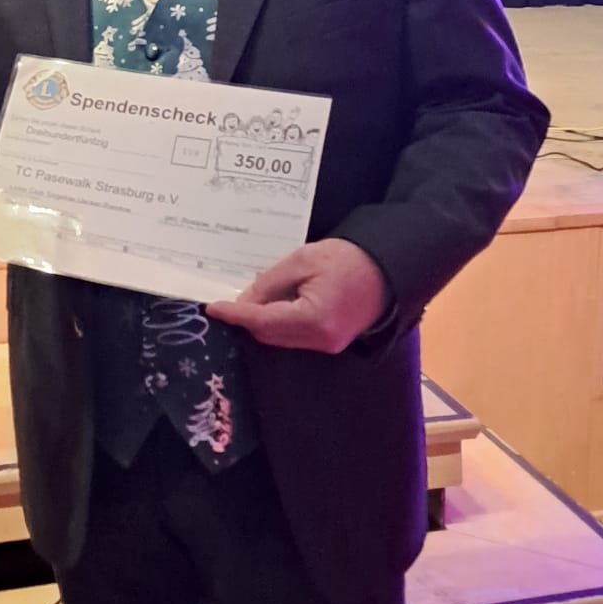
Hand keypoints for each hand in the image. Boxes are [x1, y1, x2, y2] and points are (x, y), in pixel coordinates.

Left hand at [205, 239, 389, 353]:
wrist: (389, 267)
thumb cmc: (349, 259)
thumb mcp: (302, 260)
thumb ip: (270, 283)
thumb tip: (244, 299)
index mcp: (314, 319)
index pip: (262, 321)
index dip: (236, 314)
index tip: (213, 308)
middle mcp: (321, 340)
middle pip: (269, 335)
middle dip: (246, 319)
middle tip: (226, 302)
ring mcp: (328, 344)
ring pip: (280, 338)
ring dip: (261, 322)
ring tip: (245, 301)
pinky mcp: (331, 341)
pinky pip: (295, 336)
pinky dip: (278, 323)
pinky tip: (269, 306)